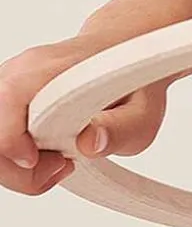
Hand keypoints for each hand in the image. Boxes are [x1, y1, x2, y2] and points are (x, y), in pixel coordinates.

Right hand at [0, 35, 171, 197]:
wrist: (123, 58)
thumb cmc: (129, 84)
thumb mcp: (143, 113)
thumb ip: (120, 130)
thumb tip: (89, 143)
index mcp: (49, 67)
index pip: (7, 99)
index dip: (12, 140)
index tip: (44, 160)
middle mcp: (18, 73)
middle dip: (17, 169)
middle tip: (60, 167)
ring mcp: (6, 88)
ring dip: (17, 168)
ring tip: (59, 163)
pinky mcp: (5, 106)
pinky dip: (16, 161)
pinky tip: (48, 158)